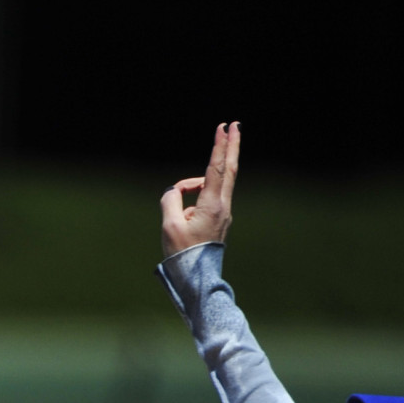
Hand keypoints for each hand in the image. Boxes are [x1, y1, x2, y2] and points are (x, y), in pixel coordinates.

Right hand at [160, 122, 239, 256]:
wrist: (197, 277)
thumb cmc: (182, 253)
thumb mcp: (169, 225)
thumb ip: (171, 200)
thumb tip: (176, 191)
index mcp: (212, 205)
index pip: (216, 168)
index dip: (219, 146)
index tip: (223, 128)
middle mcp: (222, 206)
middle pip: (229, 169)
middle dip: (231, 146)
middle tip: (234, 125)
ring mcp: (223, 212)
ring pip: (213, 185)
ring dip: (195, 185)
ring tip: (176, 213)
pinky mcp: (219, 219)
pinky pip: (208, 198)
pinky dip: (196, 195)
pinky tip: (184, 213)